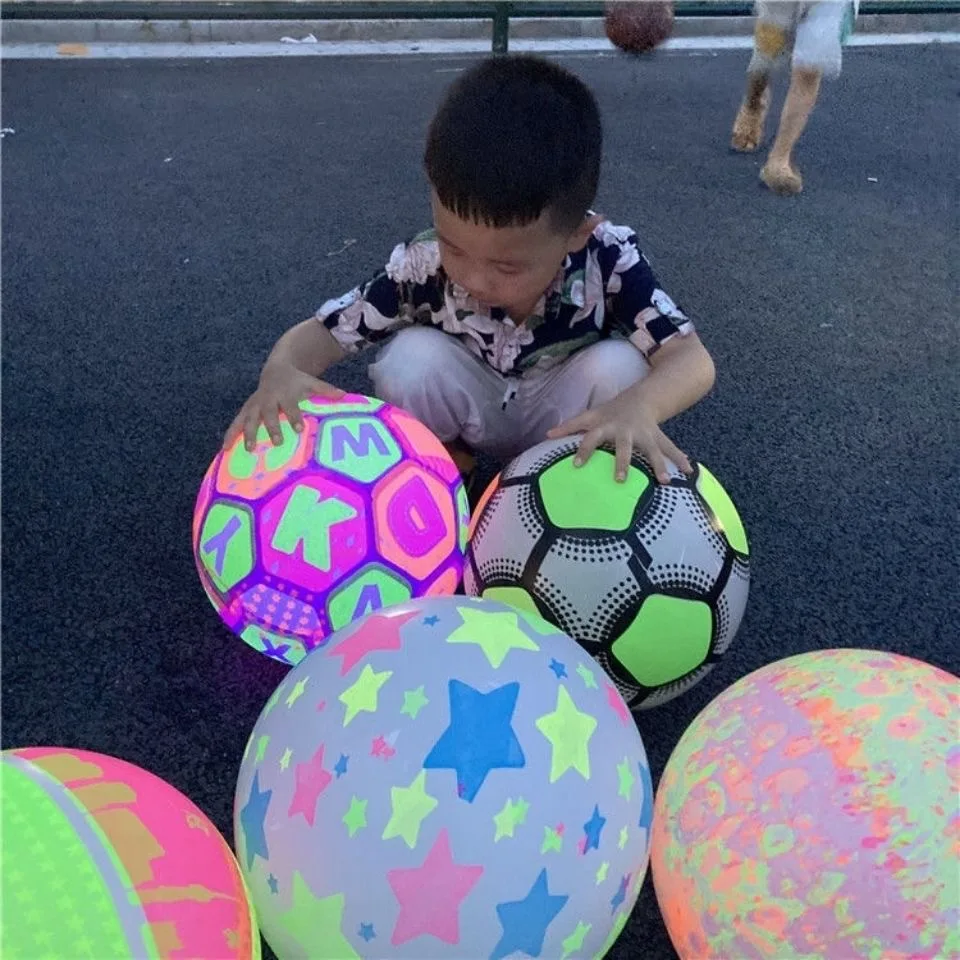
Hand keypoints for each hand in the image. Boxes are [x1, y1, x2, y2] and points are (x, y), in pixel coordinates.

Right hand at [223, 363, 343, 450]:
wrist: (276, 369)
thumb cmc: (297, 381)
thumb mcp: (311, 382)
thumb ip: (326, 390)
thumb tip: (344, 395)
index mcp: (285, 393)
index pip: (291, 406)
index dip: (294, 417)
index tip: (299, 429)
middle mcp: (268, 399)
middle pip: (269, 414)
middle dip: (272, 428)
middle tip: (278, 442)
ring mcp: (255, 405)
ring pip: (249, 419)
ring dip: (247, 433)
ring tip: (249, 449)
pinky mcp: (246, 410)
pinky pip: (236, 422)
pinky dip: (230, 435)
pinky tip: (225, 448)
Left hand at [547, 394, 691, 483]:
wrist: (641, 398)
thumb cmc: (611, 412)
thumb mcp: (591, 415)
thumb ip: (570, 426)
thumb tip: (547, 435)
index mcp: (608, 426)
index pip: (592, 437)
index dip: (584, 450)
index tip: (576, 465)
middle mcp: (626, 431)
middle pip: (624, 447)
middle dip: (623, 462)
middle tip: (620, 480)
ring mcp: (645, 434)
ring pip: (652, 450)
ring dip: (659, 465)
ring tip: (664, 482)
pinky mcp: (659, 437)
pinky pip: (671, 449)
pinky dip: (680, 459)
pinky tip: (689, 472)